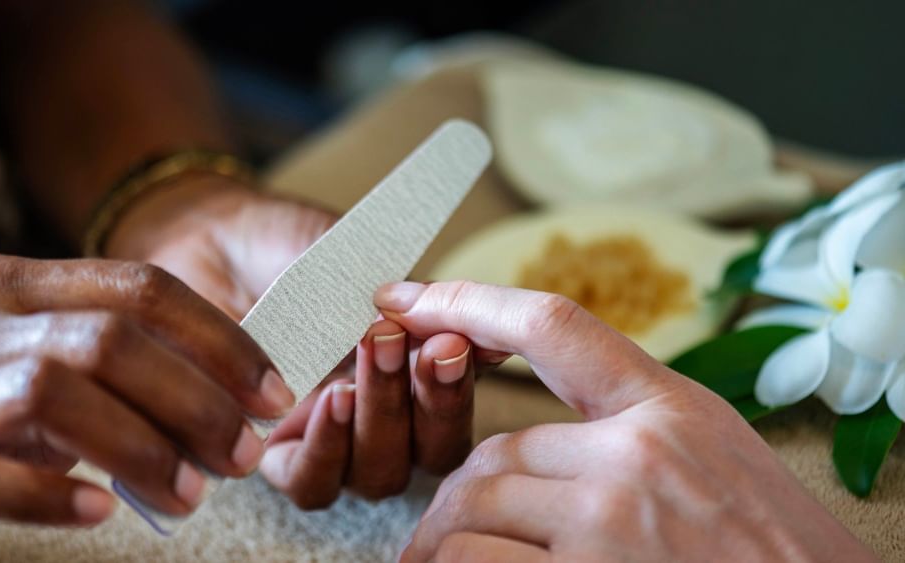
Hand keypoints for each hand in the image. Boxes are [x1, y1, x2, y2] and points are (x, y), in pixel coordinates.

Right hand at [0, 254, 294, 562]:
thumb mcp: (43, 365)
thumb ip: (118, 361)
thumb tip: (233, 392)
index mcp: (9, 286)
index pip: (139, 287)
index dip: (219, 339)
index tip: (271, 393)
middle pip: (107, 340)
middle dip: (194, 400)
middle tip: (241, 454)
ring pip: (51, 396)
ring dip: (139, 448)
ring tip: (188, 495)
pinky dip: (49, 496)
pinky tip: (97, 514)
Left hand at [107, 178, 502, 506]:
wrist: (215, 241)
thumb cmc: (292, 248)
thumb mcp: (360, 264)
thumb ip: (417, 300)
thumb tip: (479, 325)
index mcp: (412, 377)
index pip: (456, 406)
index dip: (462, 383)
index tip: (456, 341)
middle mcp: (380, 422)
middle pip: (430, 451)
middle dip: (431, 400)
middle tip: (416, 344)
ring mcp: (331, 445)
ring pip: (379, 472)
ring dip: (383, 416)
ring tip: (369, 353)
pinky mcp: (275, 456)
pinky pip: (313, 482)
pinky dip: (329, 446)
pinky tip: (331, 398)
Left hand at [372, 281, 876, 562]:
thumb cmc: (768, 543)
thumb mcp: (711, 452)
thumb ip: (627, 426)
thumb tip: (532, 440)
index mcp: (667, 408)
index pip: (550, 325)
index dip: (467, 301)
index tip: (406, 298)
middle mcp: (635, 457)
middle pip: (494, 451)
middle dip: (459, 496)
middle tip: (438, 527)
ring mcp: (609, 523)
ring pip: (474, 507)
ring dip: (448, 540)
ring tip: (442, 559)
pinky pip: (479, 562)